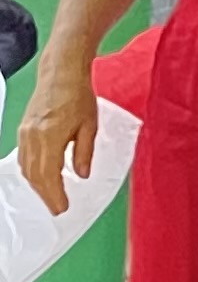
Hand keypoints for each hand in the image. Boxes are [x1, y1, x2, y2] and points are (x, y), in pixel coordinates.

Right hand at [13, 64, 95, 217]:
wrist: (60, 73)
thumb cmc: (78, 95)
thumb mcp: (89, 126)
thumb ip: (85, 153)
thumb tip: (82, 175)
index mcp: (50, 136)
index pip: (49, 175)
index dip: (55, 195)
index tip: (62, 208)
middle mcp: (32, 137)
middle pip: (35, 175)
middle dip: (46, 194)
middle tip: (58, 207)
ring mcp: (25, 133)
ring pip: (27, 168)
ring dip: (38, 185)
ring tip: (52, 195)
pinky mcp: (23, 129)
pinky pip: (24, 157)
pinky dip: (32, 171)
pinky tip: (42, 176)